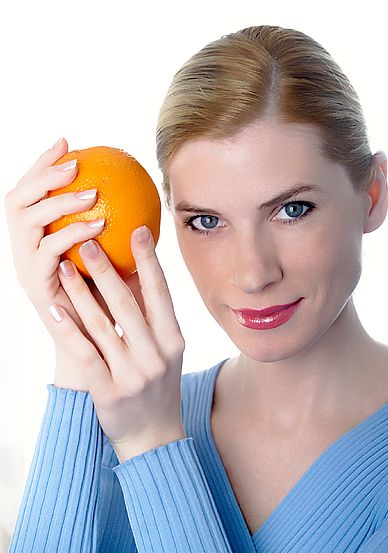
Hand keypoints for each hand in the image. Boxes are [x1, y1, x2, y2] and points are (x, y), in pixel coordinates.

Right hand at [4, 137, 142, 389]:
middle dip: (41, 172)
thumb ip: (124, 244)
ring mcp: (26, 270)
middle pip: (18, 198)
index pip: (34, 192)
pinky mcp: (34, 291)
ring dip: (55, 202)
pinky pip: (44, 256)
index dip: (43, 164)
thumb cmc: (110, 313)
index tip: (68, 140)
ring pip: (23, 221)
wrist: (95, 361)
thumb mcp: (118, 271)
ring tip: (89, 192)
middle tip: (70, 157)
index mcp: (41, 241)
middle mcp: (26, 251)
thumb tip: (153, 213)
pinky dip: (66, 237)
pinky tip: (93, 227)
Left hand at [49, 224, 185, 462]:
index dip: (149, 260)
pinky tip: (54, 309)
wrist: (153, 436)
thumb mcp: (166, 351)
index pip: (160, 294)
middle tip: (87, 240)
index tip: (139, 230)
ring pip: (101, 326)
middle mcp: (156, 356)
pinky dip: (68, 330)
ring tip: (63, 266)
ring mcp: (132, 375)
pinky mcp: (108, 392)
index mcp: (173, 341)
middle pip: (128, 305)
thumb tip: (137, 272)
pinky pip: (84, 354)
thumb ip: (154, 317)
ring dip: (79, 293)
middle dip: (106, 269)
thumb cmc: (158, 386)